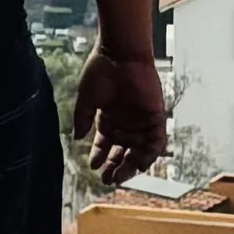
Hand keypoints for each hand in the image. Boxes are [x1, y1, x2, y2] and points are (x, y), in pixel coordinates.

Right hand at [72, 48, 168, 187]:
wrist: (120, 53)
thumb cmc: (101, 70)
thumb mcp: (87, 98)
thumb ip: (83, 118)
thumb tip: (76, 138)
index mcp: (108, 117)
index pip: (105, 144)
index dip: (99, 156)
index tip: (93, 167)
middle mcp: (125, 121)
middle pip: (122, 151)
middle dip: (115, 166)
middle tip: (108, 179)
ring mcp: (141, 120)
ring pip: (139, 150)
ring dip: (131, 165)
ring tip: (120, 175)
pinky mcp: (155, 116)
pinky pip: (156, 141)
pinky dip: (149, 154)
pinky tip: (138, 164)